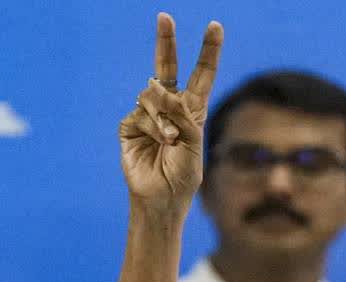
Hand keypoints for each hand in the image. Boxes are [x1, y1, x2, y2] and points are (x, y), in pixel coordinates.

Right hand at [119, 13, 222, 211]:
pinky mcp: (130, 125)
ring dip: (165, 117)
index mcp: (192, 112)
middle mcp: (170, 109)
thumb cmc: (183, 177)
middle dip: (166, 42)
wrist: (161, 199)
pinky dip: (153, 127)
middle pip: (167, 68)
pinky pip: (141, 114)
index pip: (201, 76)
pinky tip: (158, 143)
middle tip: (165, 17)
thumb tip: (155, 86)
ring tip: (170, 141)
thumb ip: (182, 115)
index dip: (208, 52)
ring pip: (153, 96)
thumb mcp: (193, 145)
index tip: (215, 26)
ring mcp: (148, 116)